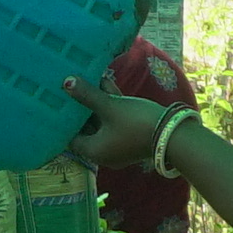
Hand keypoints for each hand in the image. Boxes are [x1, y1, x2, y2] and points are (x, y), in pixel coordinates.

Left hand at [58, 74, 173, 181]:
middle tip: (72, 89)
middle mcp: (104, 153)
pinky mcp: (131, 138)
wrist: (173, 134)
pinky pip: (116, 122)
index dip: (64, 121)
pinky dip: (111, 106)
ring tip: (90, 79)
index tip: (58, 104)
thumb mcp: (109, 106)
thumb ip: (87, 95)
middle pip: (87, 128)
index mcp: (94, 151)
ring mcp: (119, 146)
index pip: (71, 138)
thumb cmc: (135, 122)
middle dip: (82, 107)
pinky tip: (107, 83)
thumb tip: (66, 82)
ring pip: (103, 122)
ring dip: (97, 103)